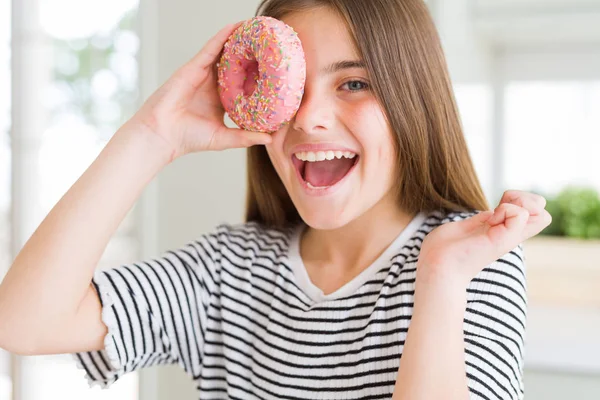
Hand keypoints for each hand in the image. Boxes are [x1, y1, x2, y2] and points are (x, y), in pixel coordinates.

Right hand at [124, 22, 271, 160]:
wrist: (163, 133)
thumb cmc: (188, 138)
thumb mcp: (223, 138)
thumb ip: (245, 137)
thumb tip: (270, 138)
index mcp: (221, 100)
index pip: (243, 84)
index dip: (258, 76)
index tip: (276, 71)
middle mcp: (214, 84)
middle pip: (236, 64)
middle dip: (252, 54)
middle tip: (271, 44)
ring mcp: (204, 74)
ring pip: (225, 52)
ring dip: (239, 40)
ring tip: (257, 29)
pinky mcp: (194, 66)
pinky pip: (211, 48)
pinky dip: (223, 36)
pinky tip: (236, 27)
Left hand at [417, 190, 551, 287]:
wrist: (436, 267)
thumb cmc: (441, 250)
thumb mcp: (464, 227)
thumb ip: (481, 220)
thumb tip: (494, 212)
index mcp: (499, 233)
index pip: (526, 212)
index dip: (514, 199)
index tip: (493, 209)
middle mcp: (509, 236)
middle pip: (541, 211)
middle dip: (525, 198)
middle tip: (500, 206)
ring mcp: (508, 238)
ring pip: (542, 213)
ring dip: (519, 203)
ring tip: (496, 214)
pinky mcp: (504, 240)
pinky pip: (520, 213)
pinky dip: (505, 209)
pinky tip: (490, 221)